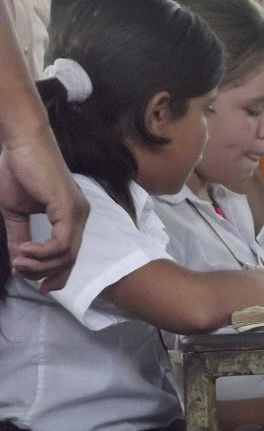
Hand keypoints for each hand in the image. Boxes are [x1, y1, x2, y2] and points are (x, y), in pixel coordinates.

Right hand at [0, 129, 88, 290]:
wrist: (21, 143)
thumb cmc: (19, 171)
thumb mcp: (17, 212)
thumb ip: (20, 236)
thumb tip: (19, 260)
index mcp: (71, 217)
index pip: (70, 254)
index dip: (57, 274)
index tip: (38, 287)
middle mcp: (80, 215)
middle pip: (70, 259)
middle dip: (44, 273)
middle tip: (20, 272)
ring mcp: (77, 212)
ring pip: (66, 255)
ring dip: (40, 265)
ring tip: (19, 261)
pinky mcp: (69, 208)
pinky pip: (61, 243)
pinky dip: (42, 253)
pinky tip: (24, 250)